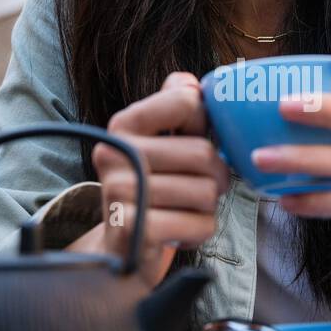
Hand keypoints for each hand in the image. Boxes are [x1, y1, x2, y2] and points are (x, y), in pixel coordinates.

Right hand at [69, 72, 230, 289]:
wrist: (125, 248)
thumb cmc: (155, 188)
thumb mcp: (162, 141)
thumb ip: (175, 105)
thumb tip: (192, 81)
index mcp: (123, 125)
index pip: (187, 101)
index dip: (205, 126)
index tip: (190, 143)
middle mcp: (114, 154)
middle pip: (204, 154)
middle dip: (215, 177)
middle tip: (198, 188)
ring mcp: (120, 193)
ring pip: (207, 192)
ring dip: (206, 207)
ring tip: (182, 210)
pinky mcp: (135, 230)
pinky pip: (202, 224)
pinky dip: (199, 231)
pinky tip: (176, 231)